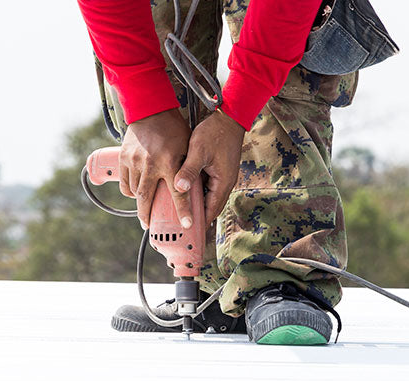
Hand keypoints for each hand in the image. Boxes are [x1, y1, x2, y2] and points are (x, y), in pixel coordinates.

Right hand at [119, 109, 191, 228]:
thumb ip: (189, 169)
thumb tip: (195, 190)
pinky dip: (130, 191)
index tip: (188, 225)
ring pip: (135, 192)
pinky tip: (135, 194)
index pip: (179, 193)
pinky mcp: (124, 158)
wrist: (151, 109)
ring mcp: (134, 162)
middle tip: (149, 227)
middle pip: (146, 199)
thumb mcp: (187, 147)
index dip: (184, 211)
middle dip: (147, 216)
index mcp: (169, 162)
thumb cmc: (174, 129)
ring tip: (145, 210)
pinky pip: (124, 182)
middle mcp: (150, 164)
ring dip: (140, 203)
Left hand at [174, 110, 245, 227]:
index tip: (188, 233)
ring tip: (181, 214)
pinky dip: (198, 193)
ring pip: (208, 198)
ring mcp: (222, 177)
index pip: (211, 211)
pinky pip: (208, 188)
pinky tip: (185, 193)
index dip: (199, 223)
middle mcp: (225, 183)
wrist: (229, 117)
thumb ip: (189, 170)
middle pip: (211, 208)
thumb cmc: (216, 132)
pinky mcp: (218, 171)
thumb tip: (179, 187)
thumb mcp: (199, 150)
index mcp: (223, 183)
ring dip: (197, 206)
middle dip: (197, 217)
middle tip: (181, 227)